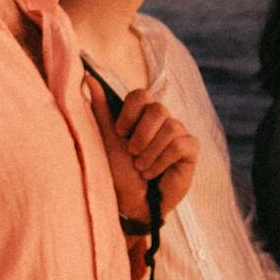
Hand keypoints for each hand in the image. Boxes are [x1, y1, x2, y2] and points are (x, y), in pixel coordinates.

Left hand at [87, 83, 197, 224]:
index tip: (119, 132)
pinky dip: (162, 161)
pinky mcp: (190, 150)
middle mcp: (161, 120)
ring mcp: (178, 133)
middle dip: (141, 135)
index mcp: (140, 114)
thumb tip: (88, 77)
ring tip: (141, 167)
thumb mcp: (107, 138)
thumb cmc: (118, 171)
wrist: (131, 202)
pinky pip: (181, 145)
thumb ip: (100, 108)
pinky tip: (154, 173)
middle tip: (132, 154)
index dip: (130, 112)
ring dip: (150, 153)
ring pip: (171, 127)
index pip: (141, 94)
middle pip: (158, 109)